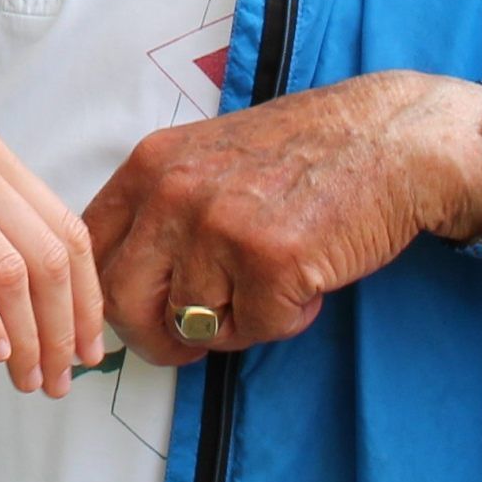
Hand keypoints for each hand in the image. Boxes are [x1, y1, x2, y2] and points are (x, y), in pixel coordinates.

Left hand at [85, 72, 481, 366]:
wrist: (389, 138)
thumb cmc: (304, 152)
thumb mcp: (206, 158)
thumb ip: (161, 210)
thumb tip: (123, 287)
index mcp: (150, 165)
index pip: (93, 251)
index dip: (108, 299)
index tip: (138, 319)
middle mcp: (174, 194)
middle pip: (123, 305)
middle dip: (156, 339)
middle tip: (190, 342)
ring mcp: (221, 229)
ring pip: (194, 324)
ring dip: (236, 321)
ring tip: (274, 281)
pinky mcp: (272, 264)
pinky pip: (257, 329)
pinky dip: (287, 317)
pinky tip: (309, 277)